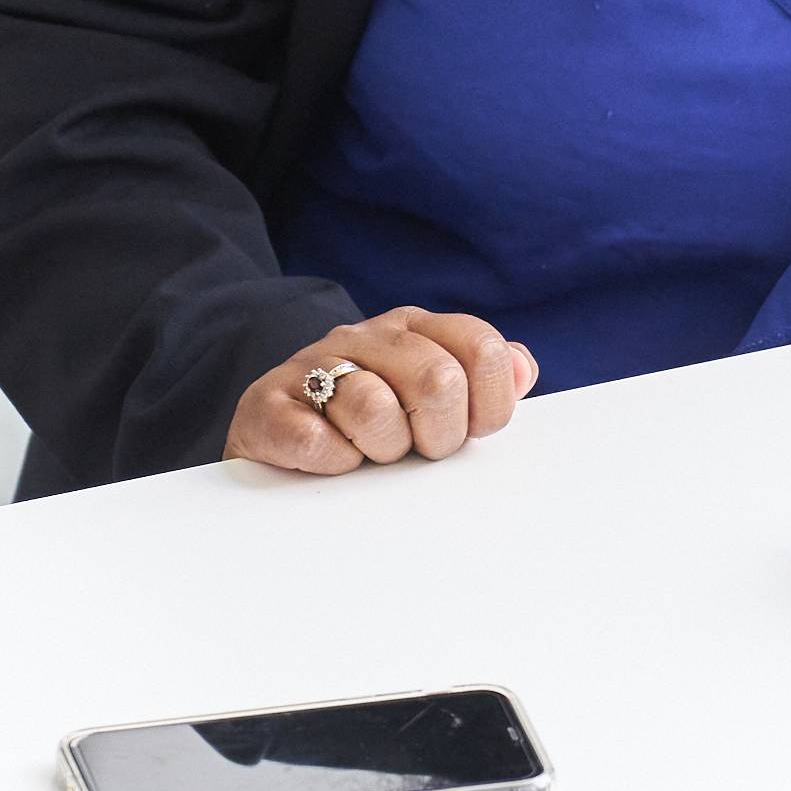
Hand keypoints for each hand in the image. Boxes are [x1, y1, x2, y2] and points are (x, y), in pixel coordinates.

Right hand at [225, 310, 537, 471]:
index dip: (488, 405)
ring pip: (375, 409)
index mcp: (415, 328)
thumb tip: (523, 369)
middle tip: (417, 451)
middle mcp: (365, 337)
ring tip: (368, 453)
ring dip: (381, 450)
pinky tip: (331, 458)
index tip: (468, 431)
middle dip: (438, 436)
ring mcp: (312, 365)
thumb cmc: (368, 420)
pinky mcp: (267, 406)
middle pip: (439, 382)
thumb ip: (483, 378)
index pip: (483, 349)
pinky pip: (317, 441)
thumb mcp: (428, 393)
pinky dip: (333, 462)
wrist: (271, 428)